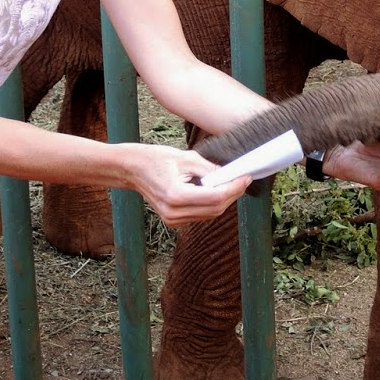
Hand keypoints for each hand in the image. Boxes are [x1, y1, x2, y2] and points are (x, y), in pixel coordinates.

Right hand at [123, 143, 250, 226]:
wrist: (132, 169)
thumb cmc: (156, 159)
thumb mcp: (186, 158)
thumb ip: (210, 169)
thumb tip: (231, 175)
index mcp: (176, 196)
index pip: (216, 197)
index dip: (234, 188)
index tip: (246, 177)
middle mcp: (174, 212)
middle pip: (216, 209)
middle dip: (233, 194)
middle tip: (243, 179)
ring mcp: (173, 219)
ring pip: (210, 214)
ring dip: (224, 200)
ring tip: (231, 183)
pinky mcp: (173, 221)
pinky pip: (201, 215)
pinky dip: (212, 204)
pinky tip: (215, 190)